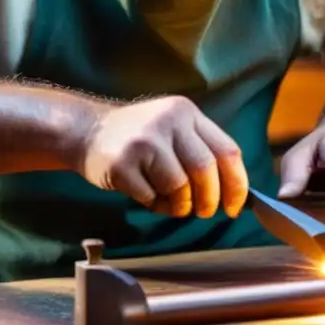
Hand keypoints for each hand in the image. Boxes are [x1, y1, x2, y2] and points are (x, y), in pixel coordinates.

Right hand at [78, 96, 248, 218]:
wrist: (87, 131)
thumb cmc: (139, 138)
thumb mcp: (173, 129)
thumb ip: (201, 151)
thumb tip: (234, 194)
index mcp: (187, 113)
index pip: (227, 151)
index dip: (237, 184)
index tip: (235, 207)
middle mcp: (168, 121)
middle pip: (206, 170)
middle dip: (209, 199)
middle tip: (203, 212)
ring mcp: (144, 141)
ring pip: (180, 186)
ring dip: (179, 204)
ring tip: (168, 200)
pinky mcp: (122, 163)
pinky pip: (152, 197)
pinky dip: (155, 205)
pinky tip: (146, 195)